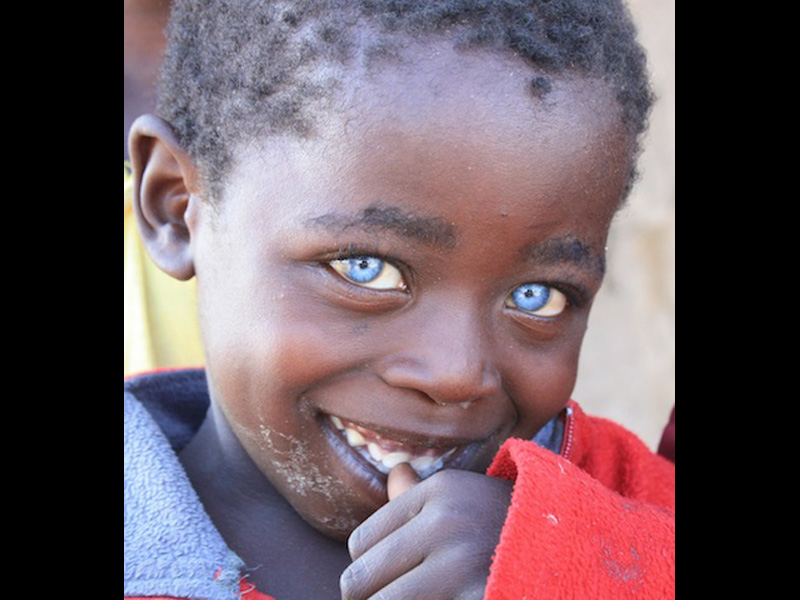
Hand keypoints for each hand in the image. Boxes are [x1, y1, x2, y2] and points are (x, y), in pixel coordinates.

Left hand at [340, 464, 512, 599]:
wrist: (575, 548)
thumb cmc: (507, 525)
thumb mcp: (467, 496)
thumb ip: (418, 493)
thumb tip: (392, 474)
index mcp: (437, 491)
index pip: (361, 542)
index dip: (366, 567)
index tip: (382, 578)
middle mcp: (444, 521)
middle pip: (361, 578)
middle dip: (368, 596)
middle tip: (387, 598)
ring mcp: (460, 563)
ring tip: (417, 598)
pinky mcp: (475, 595)